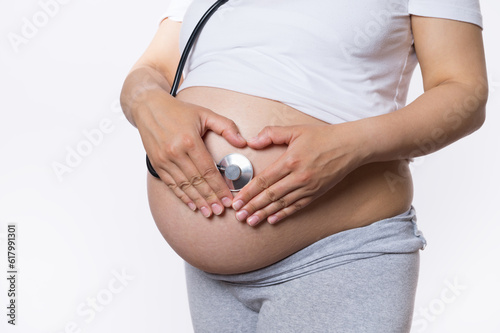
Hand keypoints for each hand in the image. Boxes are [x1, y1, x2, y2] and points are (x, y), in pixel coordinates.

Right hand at [136, 91, 246, 216]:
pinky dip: (182, 196)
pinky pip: (171, 184)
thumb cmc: (178, 110)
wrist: (149, 107)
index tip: (228, 199)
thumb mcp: (205, 113)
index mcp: (189, 141)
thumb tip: (242, 142)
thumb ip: (226, 127)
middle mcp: (175, 152)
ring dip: (198, 201)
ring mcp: (164, 159)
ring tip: (209, 212)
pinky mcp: (157, 163)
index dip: (219, 187)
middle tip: (221, 210)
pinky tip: (192, 204)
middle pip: (197, 181)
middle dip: (210, 198)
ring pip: (184, 186)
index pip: (208, 170)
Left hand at [231, 123, 367, 225]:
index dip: (249, 192)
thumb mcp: (296, 130)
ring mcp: (308, 187)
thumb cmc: (323, 136)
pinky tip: (273, 220)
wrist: (351, 146)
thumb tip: (252, 141)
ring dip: (265, 214)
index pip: (264, 180)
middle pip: (270, 195)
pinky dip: (284, 214)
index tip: (237, 200)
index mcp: (290, 161)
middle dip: (252, 206)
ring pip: (282, 204)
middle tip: (239, 215)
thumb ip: (272, 134)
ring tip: (251, 221)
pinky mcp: (316, 193)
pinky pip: (297, 206)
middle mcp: (298, 177)